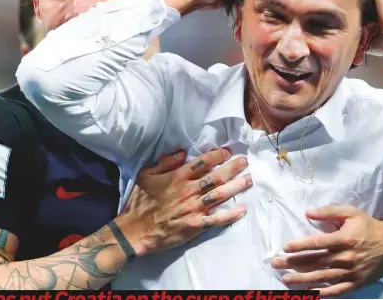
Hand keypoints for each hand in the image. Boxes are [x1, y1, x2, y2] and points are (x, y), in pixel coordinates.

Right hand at [119, 148, 251, 256]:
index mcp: (178, 177)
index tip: (227, 152)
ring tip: (248, 179)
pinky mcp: (195, 225)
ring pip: (220, 195)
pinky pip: (216, 219)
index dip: (217, 155)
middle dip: (233, 168)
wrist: (134, 230)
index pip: (202, 162)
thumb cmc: (139, 202)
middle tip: (245, 162)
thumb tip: (182, 152)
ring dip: (236, 186)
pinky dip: (230, 215)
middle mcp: (189, 190)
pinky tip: (242, 210)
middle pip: (216, 177)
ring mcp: (194, 208)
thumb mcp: (146, 175)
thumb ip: (165, 162)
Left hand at [271, 205, 382, 296]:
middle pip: (314, 262)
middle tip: (275, 264)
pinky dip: (321, 293)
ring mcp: (349, 272)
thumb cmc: (368, 226)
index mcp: (343, 239)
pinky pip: (335, 290)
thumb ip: (328, 212)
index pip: (316, 243)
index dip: (299, 246)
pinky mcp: (354, 283)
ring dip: (301, 280)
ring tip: (285, 280)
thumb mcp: (350, 213)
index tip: (285, 247)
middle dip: (293, 263)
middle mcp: (344, 257)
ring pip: (321, 277)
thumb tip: (308, 212)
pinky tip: (308, 294)